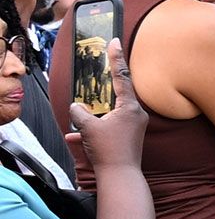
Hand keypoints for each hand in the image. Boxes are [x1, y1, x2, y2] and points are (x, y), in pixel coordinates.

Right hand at [69, 52, 148, 169]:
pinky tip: (75, 138)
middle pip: (117, 93)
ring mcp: (134, 125)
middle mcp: (136, 114)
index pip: (122, 77)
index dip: (117, 58)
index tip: (115, 41)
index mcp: (130, 107)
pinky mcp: (129, 135)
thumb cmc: (108, 150)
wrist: (120, 177)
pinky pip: (109, 127)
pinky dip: (93, 130)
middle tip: (96, 72)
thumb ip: (80, 112)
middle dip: (102, 87)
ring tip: (82, 117)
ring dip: (94, 114)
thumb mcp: (88, 127)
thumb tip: (76, 106)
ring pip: (111, 111)